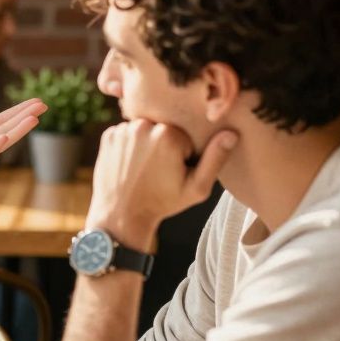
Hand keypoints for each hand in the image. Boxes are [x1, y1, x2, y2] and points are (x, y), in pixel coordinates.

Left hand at [87, 120, 236, 250]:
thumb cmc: (162, 203)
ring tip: (144, 169)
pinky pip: (127, 133)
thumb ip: (216, 159)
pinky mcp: (109, 135)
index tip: (175, 171)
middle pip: (165, 129)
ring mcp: (123, 129)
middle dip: (166, 146)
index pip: (186, 136)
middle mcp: (144, 125)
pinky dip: (131, 145)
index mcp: (168, 134)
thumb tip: (231, 133)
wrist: (121, 215)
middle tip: (159, 171)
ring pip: (146, 130)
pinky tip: (131, 165)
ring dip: (148, 144)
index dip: (184, 154)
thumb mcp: (197, 188)